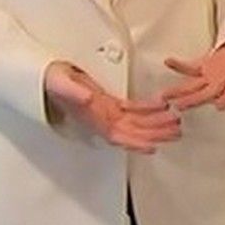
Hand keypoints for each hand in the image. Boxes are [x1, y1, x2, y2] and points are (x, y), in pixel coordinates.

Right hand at [44, 62, 179, 154]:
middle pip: (133, 131)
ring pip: (137, 121)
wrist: (47, 77)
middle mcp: (102, 119)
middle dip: (155, 133)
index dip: (135, 143)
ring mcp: (107, 112)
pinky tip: (162, 105)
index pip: (117, 136)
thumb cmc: (51, 82)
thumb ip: (73, 92)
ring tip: (176, 121)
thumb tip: (88, 99)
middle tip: (176, 131)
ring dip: (156, 122)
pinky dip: (148, 108)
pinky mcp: (110, 103)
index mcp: (92, 119)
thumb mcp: (60, 84)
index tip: (153, 147)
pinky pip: (133, 109)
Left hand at [161, 28, 224, 111]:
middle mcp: (224, 81)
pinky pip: (189, 68)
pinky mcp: (204, 67)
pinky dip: (180, 65)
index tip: (219, 105)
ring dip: (180, 91)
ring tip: (164, 96)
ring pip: (194, 87)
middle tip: (179, 107)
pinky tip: (168, 61)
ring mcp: (212, 75)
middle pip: (208, 94)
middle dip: (194, 100)